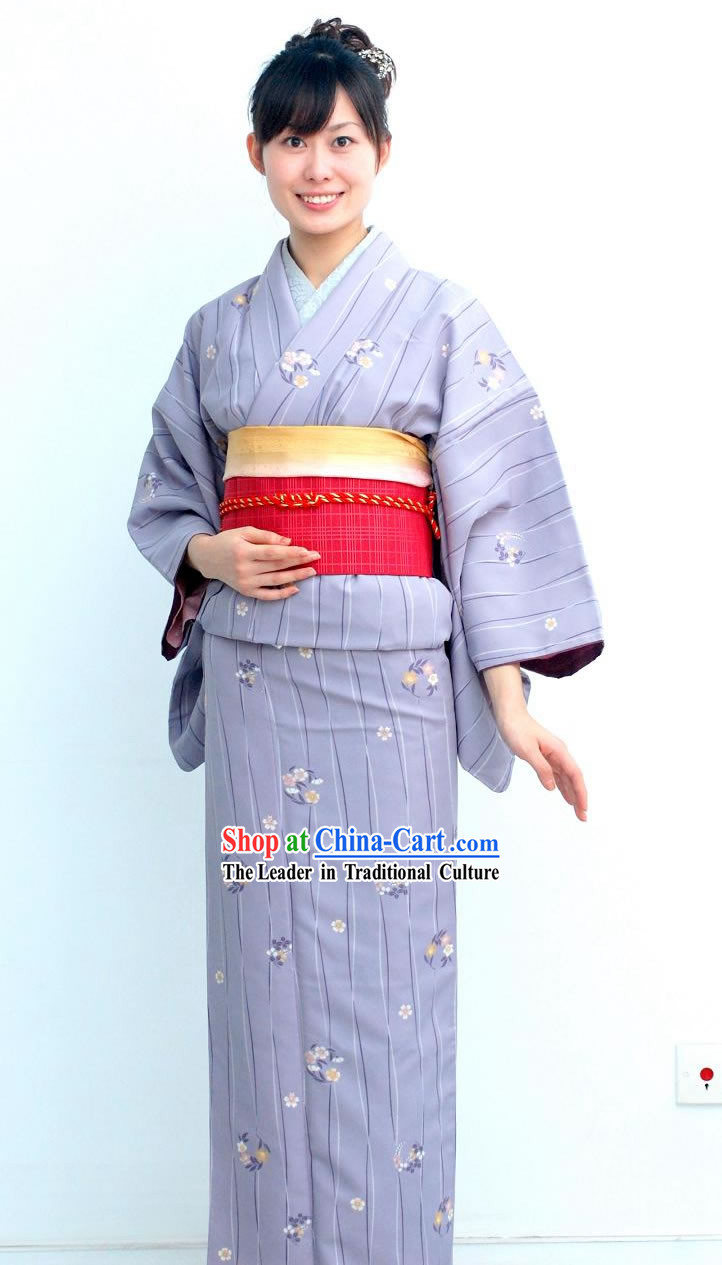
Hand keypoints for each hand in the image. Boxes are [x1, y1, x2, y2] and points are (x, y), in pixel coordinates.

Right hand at [186, 526, 320, 600]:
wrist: (208, 558)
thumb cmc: (228, 541)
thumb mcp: (244, 532)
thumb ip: (266, 536)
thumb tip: (288, 542)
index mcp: (243, 552)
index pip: (272, 553)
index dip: (291, 553)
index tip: (307, 551)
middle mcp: (244, 569)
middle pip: (277, 567)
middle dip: (298, 562)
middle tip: (316, 558)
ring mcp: (246, 583)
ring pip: (276, 581)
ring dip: (296, 577)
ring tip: (311, 572)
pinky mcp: (246, 592)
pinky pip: (267, 595)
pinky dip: (282, 594)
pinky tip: (296, 588)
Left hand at [495, 706, 587, 821]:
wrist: (509, 715)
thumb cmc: (517, 729)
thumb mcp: (527, 750)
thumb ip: (541, 769)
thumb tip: (552, 787)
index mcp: (559, 750)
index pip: (574, 774)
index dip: (581, 792)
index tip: (584, 807)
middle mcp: (559, 753)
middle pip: (574, 778)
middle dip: (580, 797)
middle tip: (583, 817)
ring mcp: (553, 756)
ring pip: (567, 778)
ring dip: (573, 794)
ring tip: (577, 811)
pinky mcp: (546, 757)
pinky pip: (558, 775)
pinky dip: (563, 787)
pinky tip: (565, 797)